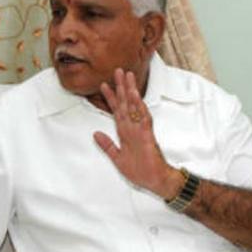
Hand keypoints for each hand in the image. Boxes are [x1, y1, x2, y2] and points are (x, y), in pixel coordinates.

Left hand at [93, 68, 181, 199]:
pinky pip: (142, 117)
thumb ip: (107, 146)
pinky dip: (138, 106)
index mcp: (125, 132)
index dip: (110, 98)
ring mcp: (140, 130)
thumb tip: (95, 133)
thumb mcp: (117, 158)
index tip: (103, 85)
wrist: (156, 181)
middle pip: (125, 103)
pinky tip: (135, 95)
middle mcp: (132, 128)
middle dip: (120, 87)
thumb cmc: (140, 171)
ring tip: (126, 76)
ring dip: (130, 91)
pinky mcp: (147, 135)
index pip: (116, 111)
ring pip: (134, 106)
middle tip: (116, 71)